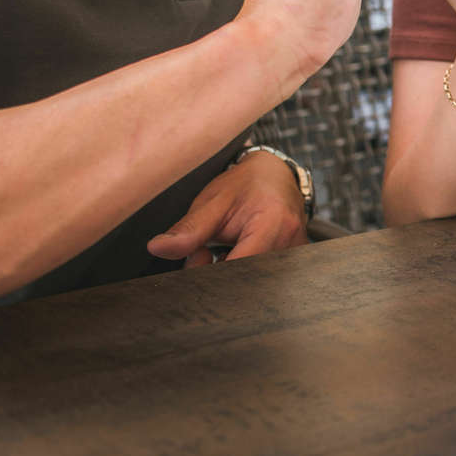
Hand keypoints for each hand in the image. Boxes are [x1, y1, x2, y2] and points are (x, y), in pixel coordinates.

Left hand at [147, 151, 308, 267]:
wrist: (275, 174)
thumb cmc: (244, 186)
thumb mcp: (213, 202)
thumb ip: (188, 230)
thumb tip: (157, 249)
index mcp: (272, 223)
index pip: (239, 268)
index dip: (212, 275)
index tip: (196, 262)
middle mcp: (292, 241)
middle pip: (249, 280)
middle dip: (220, 275)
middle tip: (205, 256)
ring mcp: (298, 252)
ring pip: (257, 281)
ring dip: (234, 274)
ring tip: (222, 253)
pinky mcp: (297, 259)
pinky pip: (267, 277)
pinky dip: (246, 273)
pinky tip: (237, 257)